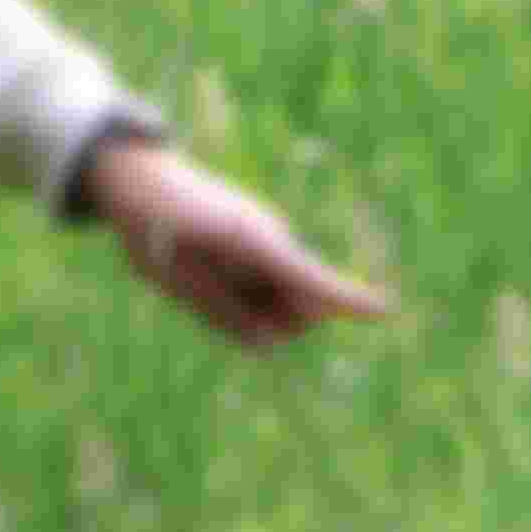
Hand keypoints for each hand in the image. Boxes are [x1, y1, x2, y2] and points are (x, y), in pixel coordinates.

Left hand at [86, 140, 394, 350]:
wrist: (140, 187)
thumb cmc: (154, 225)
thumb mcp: (177, 277)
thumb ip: (223, 313)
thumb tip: (271, 344)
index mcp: (254, 241)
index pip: (312, 279)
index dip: (351, 299)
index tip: (389, 310)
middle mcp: (271, 242)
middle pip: (300, 311)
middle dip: (277, 323)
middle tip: (213, 294)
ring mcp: (267, 246)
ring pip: (279, 309)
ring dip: (253, 312)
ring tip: (203, 275)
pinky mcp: (258, 251)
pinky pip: (260, 296)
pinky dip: (242, 303)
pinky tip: (208, 275)